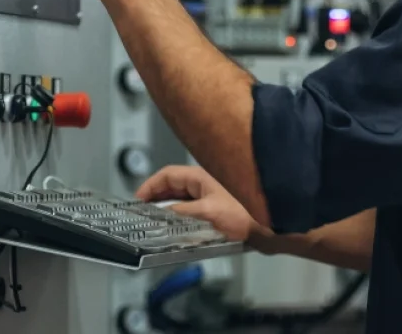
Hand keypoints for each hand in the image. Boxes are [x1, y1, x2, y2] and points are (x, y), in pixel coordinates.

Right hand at [136, 165, 260, 242]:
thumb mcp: (207, 211)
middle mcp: (202, 183)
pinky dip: (174, 213)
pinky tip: (170, 224)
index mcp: (200, 177)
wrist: (263, 227)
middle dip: (154, 195)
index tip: (138, 200)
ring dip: (163, 205)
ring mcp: (206, 194)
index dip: (150, 185)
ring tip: (151, 218)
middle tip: (141, 210)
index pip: (168, 175)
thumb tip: (163, 212)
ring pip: (178, 196)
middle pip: (171, 184)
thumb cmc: (242, 214)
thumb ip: (182, 211)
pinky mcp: (210, 207)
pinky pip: (186, 206)